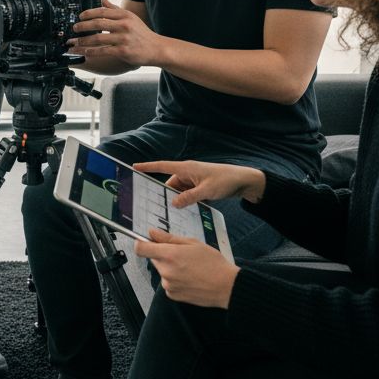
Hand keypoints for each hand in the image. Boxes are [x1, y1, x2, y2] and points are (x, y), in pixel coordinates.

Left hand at [67, 0, 164, 66]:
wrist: (156, 48)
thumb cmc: (142, 33)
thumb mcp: (130, 18)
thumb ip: (115, 9)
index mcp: (124, 15)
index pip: (102, 11)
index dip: (89, 13)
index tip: (80, 16)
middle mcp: (124, 25)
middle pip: (98, 23)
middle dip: (83, 26)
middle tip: (75, 28)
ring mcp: (123, 38)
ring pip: (98, 38)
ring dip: (83, 41)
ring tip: (75, 42)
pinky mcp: (123, 51)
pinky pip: (103, 50)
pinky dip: (92, 51)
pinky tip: (86, 52)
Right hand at [132, 160, 266, 206]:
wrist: (243, 181)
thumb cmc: (225, 181)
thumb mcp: (206, 191)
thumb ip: (189, 197)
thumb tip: (173, 203)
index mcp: (186, 168)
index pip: (163, 166)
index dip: (148, 167)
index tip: (134, 167)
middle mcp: (188, 173)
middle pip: (170, 184)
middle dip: (165, 194)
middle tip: (156, 206)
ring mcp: (194, 180)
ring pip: (179, 191)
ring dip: (178, 200)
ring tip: (175, 212)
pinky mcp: (200, 187)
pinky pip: (188, 195)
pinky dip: (187, 201)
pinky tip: (187, 211)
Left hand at [133, 229, 239, 308]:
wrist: (226, 287)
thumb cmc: (213, 263)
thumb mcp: (193, 243)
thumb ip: (169, 238)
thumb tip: (151, 233)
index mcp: (170, 255)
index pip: (141, 249)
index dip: (141, 243)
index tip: (146, 241)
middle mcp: (166, 271)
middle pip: (154, 259)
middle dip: (163, 255)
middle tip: (182, 255)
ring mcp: (168, 285)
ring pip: (162, 271)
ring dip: (170, 268)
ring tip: (190, 268)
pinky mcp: (172, 295)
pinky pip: (168, 283)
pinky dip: (175, 280)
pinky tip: (190, 278)